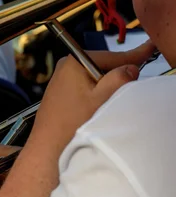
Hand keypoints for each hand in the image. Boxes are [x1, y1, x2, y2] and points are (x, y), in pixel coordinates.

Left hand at [30, 40, 155, 157]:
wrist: (48, 146)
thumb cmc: (70, 124)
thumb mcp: (102, 98)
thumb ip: (119, 79)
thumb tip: (130, 68)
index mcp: (74, 62)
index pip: (111, 56)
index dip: (133, 56)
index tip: (149, 49)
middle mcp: (65, 67)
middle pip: (103, 66)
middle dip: (118, 75)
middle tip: (131, 86)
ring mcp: (62, 81)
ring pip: (95, 79)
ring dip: (106, 88)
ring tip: (109, 103)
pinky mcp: (61, 94)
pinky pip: (85, 88)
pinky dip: (96, 94)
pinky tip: (97, 108)